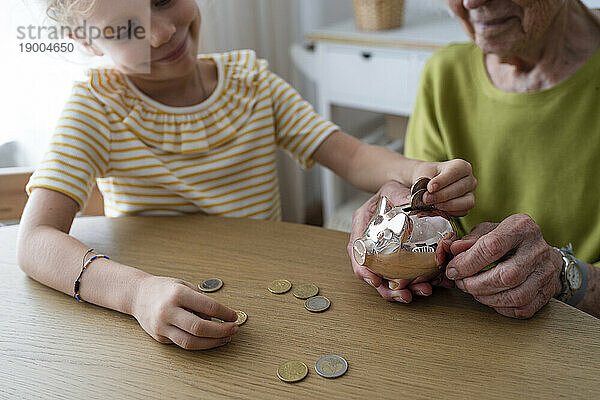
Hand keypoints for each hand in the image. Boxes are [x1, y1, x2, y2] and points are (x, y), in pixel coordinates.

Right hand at [132, 276, 238, 349]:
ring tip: (225, 338)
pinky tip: (208, 339)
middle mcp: (168, 311)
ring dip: (212, 342)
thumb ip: (201, 301)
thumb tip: (218, 318)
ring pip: (191, 342)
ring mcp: (162, 326)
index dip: (225, 313)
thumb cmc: (164, 289)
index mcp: (177, 294)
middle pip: (200, 328)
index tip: (234, 316)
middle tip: (234, 329)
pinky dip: (199, 343)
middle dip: (221, 331)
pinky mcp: (160, 337)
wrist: (138, 295)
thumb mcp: (184, 285)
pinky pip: (183, 344)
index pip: (208, 307)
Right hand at [348, 181, 449, 302]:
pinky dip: (416, 282)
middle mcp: (370, 244)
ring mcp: (384, 253)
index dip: (364, 270)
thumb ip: (398, 195)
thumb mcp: (393, 189)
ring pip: (389, 279)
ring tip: (422, 292)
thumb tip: (410, 203)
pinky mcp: (398, 258)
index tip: (375, 281)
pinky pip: (404, 274)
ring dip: (404, 290)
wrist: (403, 192)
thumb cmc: (393, 191)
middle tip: (406, 295)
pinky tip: (431, 285)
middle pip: (373, 273)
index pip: (357, 253)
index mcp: (362, 227)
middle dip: (388, 290)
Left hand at [411, 159, 476, 216]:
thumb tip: (423, 197)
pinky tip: (436, 210)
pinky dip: (449, 212)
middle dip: (442, 195)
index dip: (443, 181)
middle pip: (460, 188)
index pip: (456, 172)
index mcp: (461, 166)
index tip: (430, 187)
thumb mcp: (422, 173)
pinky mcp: (466, 206)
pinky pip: (462, 212)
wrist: (422, 182)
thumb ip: (424, 182)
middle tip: (426, 199)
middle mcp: (469, 179)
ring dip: (447, 205)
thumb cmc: (425, 175)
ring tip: (432, 206)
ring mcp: (469, 194)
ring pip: (466, 202)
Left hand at [445, 214, 563, 318]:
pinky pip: (522, 308)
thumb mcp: (487, 231)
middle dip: (476, 284)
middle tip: (461, 284)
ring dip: (487, 298)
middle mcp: (537, 249)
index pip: (491, 247)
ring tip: (473, 291)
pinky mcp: (547, 292)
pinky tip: (490, 298)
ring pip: (516, 296)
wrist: (541, 253)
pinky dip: (501, 307)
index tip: (453, 270)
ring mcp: (545, 272)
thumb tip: (451, 249)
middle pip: (506, 276)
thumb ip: (469, 240)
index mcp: (521, 227)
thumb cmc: (508, 241)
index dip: (467, 262)